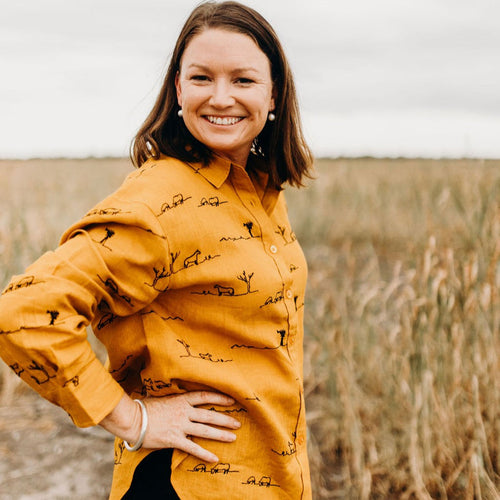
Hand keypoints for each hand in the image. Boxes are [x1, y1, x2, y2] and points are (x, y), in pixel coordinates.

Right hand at [100, 391, 240, 462]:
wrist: (132, 419)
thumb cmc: (144, 407)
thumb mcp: (162, 397)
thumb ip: (174, 400)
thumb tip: (180, 398)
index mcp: (181, 400)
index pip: (205, 397)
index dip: (219, 398)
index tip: (231, 400)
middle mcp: (183, 412)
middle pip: (209, 415)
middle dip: (225, 419)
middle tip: (238, 424)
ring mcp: (180, 426)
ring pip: (205, 430)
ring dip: (220, 435)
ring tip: (233, 438)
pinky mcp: (174, 440)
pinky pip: (193, 448)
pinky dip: (204, 454)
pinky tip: (215, 458)